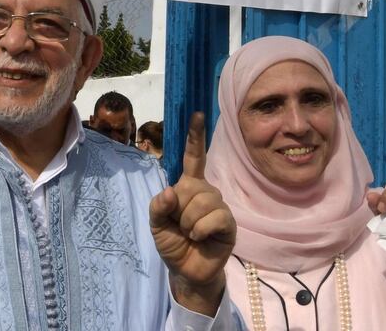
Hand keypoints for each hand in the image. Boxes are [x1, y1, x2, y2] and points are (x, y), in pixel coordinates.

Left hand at [149, 112, 235, 314]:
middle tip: (181, 226)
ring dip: (189, 223)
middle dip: (180, 210)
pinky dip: (200, 231)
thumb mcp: (156, 224)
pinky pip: (213, 218)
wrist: (186, 270)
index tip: (197, 115)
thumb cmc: (172, 242)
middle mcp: (206, 191)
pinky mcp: (229, 223)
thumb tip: (170, 191)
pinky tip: (201, 239)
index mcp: (188, 186)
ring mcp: (219, 206)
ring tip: (191, 234)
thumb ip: (158, 206)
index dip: (195, 137)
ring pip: (201, 203)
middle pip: (191, 187)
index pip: (193, 157)